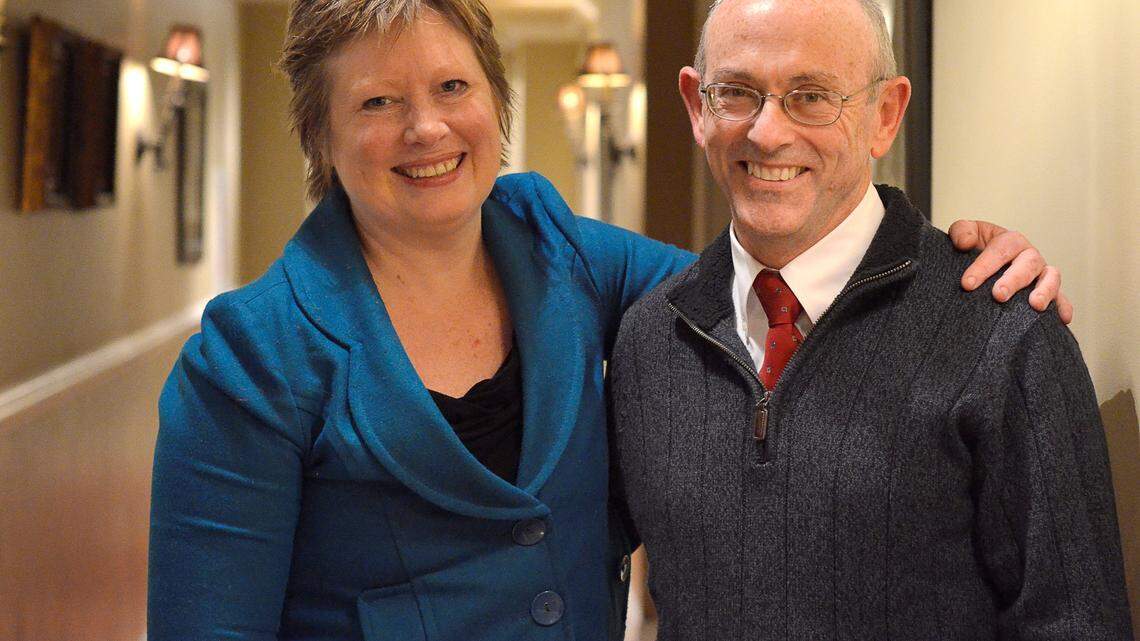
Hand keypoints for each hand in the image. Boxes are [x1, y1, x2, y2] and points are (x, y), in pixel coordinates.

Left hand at [948, 220, 1072, 324]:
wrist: (985, 260)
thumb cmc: (976, 247)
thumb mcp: (965, 233)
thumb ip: (961, 232)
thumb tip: (965, 242)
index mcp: (1010, 241)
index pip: (999, 250)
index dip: (983, 267)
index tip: (967, 284)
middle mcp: (1029, 256)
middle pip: (1027, 264)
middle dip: (1013, 280)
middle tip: (998, 295)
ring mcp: (1041, 274)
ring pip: (1051, 278)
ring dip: (1045, 291)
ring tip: (1035, 305)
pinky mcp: (1049, 292)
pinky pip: (1061, 299)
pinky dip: (1063, 307)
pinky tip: (1063, 319)